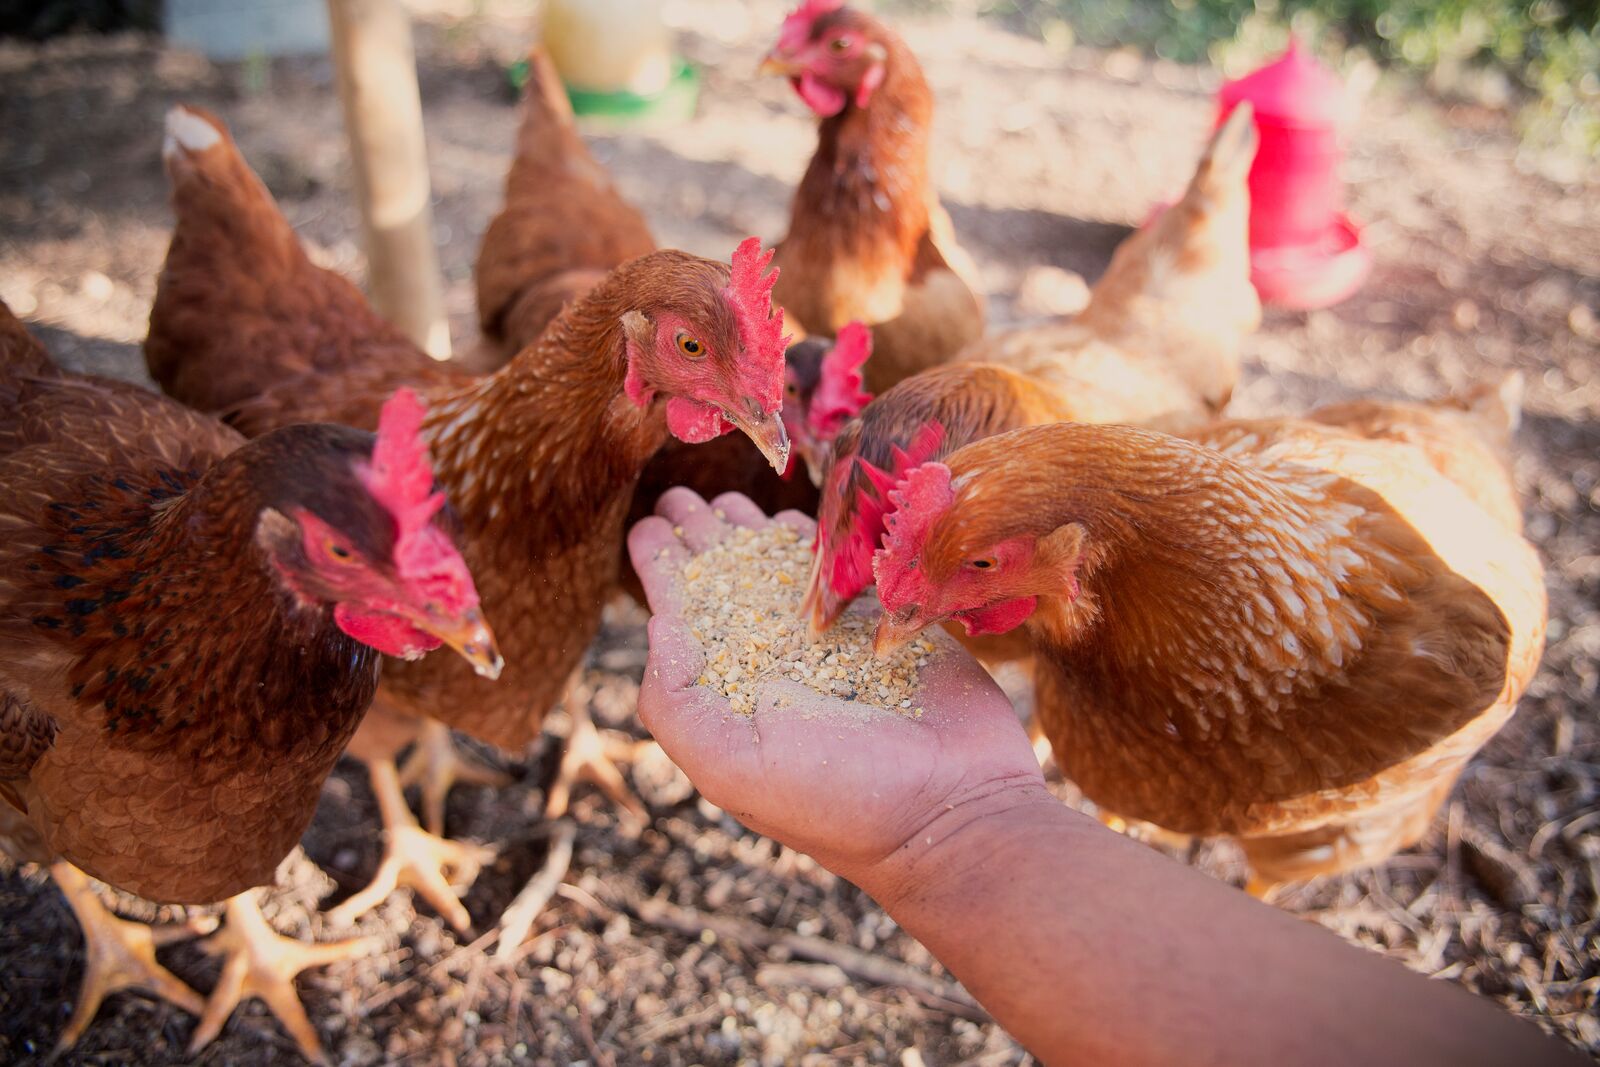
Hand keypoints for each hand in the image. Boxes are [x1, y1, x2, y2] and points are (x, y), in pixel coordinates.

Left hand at [627, 488, 1049, 895]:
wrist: (955, 808)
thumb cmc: (839, 800)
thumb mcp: (731, 765)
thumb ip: (678, 701)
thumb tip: (658, 624)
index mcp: (731, 692)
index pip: (685, 617)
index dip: (663, 569)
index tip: (649, 524)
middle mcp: (776, 662)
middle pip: (728, 584)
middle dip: (702, 537)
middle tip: (680, 493)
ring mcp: (834, 640)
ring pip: (784, 570)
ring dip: (753, 531)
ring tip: (727, 496)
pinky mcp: (889, 621)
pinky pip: (848, 565)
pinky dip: (820, 541)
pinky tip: (795, 518)